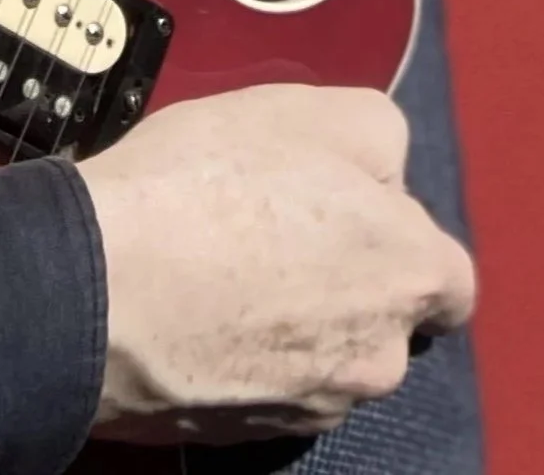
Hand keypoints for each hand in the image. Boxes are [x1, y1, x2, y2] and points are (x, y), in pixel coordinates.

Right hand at [78, 83, 475, 444]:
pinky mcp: (247, 435)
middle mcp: (378, 358)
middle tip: (271, 226)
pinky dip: (244, 353)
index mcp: (411, 274)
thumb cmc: (207, 181)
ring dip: (292, 316)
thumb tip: (383, 177)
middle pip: (381, 313)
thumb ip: (377, 134)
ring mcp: (312, 408)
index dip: (398, 232)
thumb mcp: (306, 107)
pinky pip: (266, 386)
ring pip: (323, 352)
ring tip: (221, 264)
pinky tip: (196, 308)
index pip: (448, 277)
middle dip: (342, 274)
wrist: (94, 284)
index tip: (343, 208)